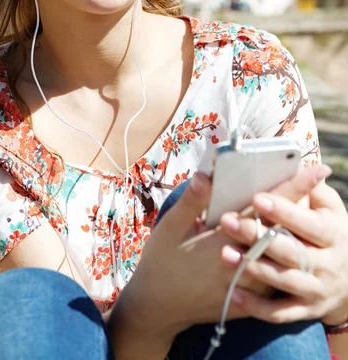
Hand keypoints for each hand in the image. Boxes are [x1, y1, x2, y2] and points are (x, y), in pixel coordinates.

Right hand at [108, 163, 332, 359]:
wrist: (158, 306)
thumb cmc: (162, 260)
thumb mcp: (170, 226)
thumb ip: (193, 201)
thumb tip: (208, 174)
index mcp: (224, 238)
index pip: (266, 208)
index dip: (293, 187)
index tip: (316, 170)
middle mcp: (242, 262)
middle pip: (282, 230)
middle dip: (301, 206)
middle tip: (316, 184)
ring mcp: (247, 284)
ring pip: (282, 257)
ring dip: (295, 233)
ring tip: (305, 211)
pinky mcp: (247, 299)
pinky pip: (274, 280)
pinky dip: (284, 260)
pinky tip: (287, 244)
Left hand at [220, 164, 347, 325]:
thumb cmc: (330, 233)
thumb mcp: (331, 210)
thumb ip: (315, 190)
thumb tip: (306, 167)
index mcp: (333, 235)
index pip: (308, 223)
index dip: (284, 211)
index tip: (256, 198)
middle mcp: (328, 264)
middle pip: (290, 251)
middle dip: (257, 236)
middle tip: (227, 221)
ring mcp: (317, 290)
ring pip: (283, 281)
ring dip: (253, 268)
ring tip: (224, 254)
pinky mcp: (306, 311)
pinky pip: (280, 313)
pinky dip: (256, 307)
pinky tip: (232, 292)